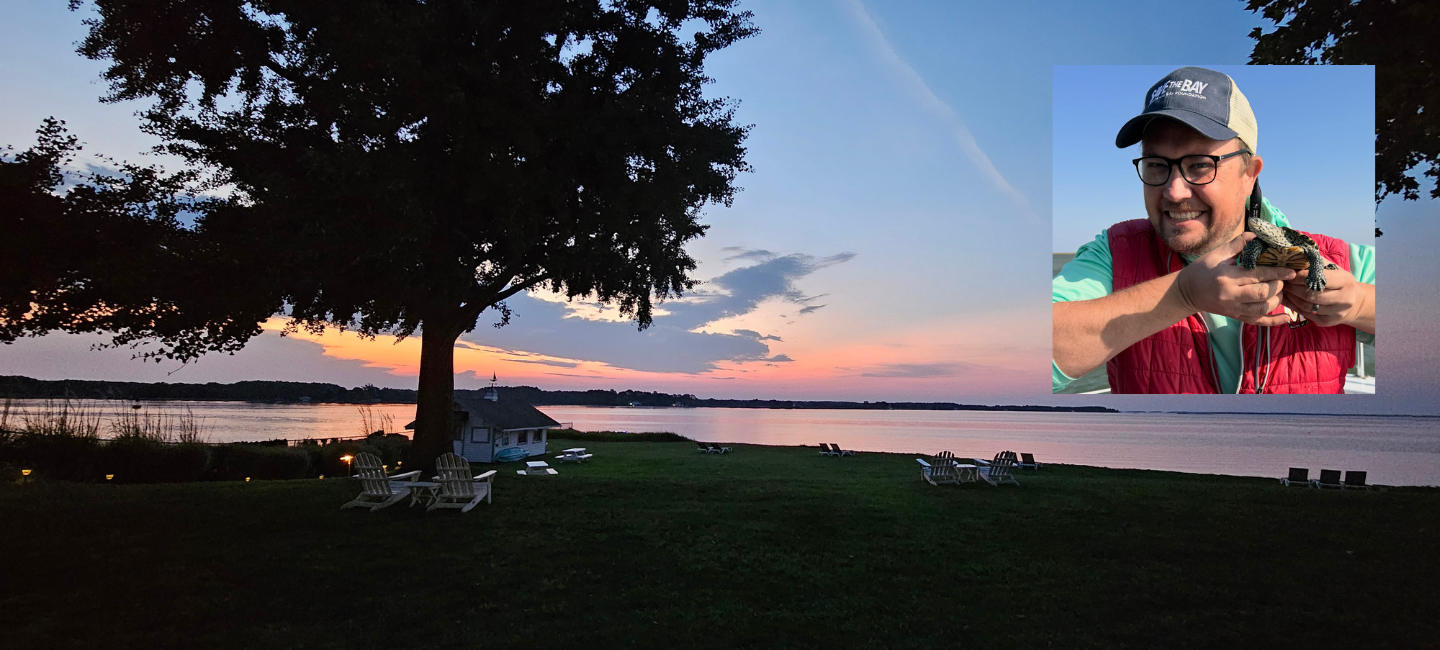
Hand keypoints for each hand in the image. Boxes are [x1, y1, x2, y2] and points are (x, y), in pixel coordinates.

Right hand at [1176, 232, 1296, 325]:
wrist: (1186, 292)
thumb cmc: (1201, 270)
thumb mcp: (1216, 254)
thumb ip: (1237, 244)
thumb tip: (1257, 236)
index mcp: (1227, 278)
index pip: (1257, 275)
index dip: (1277, 272)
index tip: (1291, 270)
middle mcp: (1231, 295)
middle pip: (1263, 294)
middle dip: (1278, 286)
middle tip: (1283, 279)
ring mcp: (1234, 308)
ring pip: (1263, 309)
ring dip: (1277, 300)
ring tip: (1280, 291)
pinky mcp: (1235, 317)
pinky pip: (1258, 322)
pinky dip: (1274, 321)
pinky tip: (1286, 317)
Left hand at [1282, 266, 1371, 328]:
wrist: (1355, 302)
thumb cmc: (1340, 282)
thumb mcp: (1334, 269)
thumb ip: (1317, 263)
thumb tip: (1295, 254)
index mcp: (1345, 281)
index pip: (1320, 279)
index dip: (1302, 276)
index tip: (1289, 273)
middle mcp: (1344, 299)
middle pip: (1312, 295)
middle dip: (1293, 287)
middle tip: (1282, 281)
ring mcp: (1337, 312)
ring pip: (1307, 306)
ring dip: (1291, 297)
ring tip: (1282, 289)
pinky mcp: (1328, 322)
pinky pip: (1306, 314)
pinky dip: (1294, 306)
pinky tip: (1287, 298)